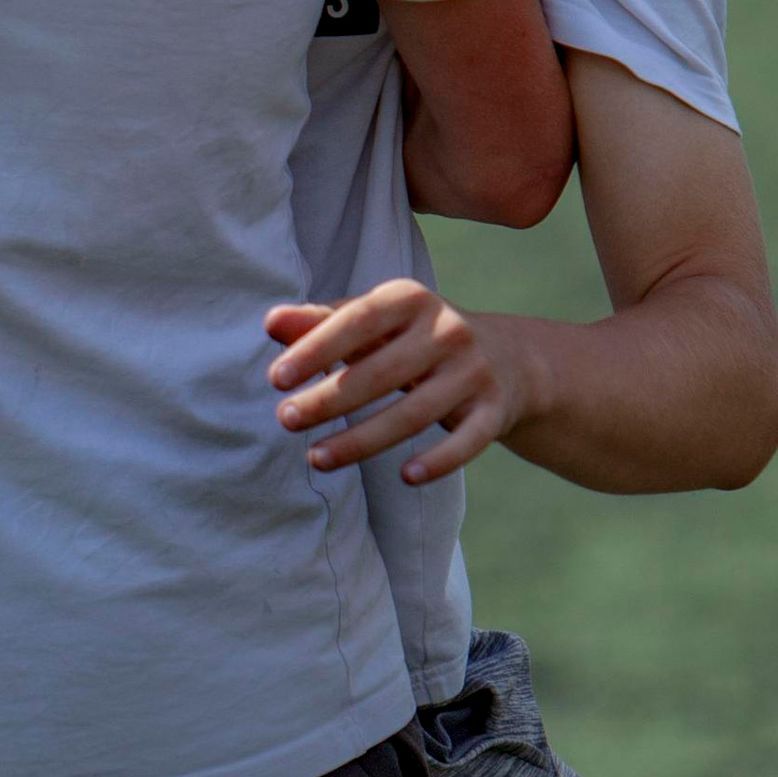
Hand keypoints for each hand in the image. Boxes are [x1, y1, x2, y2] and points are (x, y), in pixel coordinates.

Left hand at [265, 280, 523, 485]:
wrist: (506, 357)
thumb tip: (271, 322)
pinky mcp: (494, 411)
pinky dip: (438, 461)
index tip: (276, 378)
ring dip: (361, 440)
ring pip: (414, 413)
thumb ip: (321, 322)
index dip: (317, 349)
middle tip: (284, 420)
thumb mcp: (374, 322)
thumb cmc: (415, 338)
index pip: (359, 321)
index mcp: (412, 299)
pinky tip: (405, 477)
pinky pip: (467, 441)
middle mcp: (448, 331)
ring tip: (315, 458)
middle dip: (329, 399)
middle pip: (382, 373)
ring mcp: (474, 372)